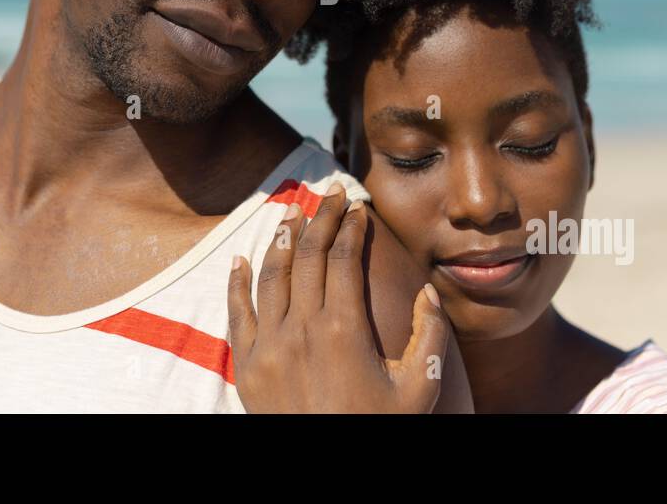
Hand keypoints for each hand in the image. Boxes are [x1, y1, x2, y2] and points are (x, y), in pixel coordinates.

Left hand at [226, 184, 449, 412]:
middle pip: (309, 256)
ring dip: (283, 238)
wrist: (327, 474)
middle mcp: (301, 329)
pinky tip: (240, 258)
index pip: (344, 259)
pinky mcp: (247, 365)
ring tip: (293, 212)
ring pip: (272, 275)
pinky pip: (237, 312)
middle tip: (330, 193)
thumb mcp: (418, 389)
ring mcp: (269, 345)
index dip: (351, 228)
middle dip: (321, 218)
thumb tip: (427, 292)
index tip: (357, 208)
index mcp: (344, 328)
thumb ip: (429, 337)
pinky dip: (236, 281)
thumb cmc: (377, 432)